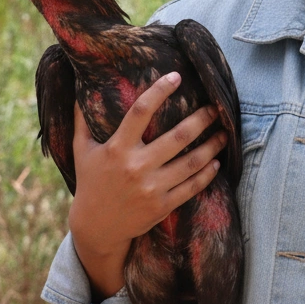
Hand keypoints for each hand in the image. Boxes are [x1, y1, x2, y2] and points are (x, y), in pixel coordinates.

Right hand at [68, 72, 226, 299]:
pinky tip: (216, 162)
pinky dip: (207, 174)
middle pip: (177, 137)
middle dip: (201, 119)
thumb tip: (80, 88)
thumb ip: (82, 120)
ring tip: (224, 134)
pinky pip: (191, 187)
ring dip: (211, 146)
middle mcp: (136, 167)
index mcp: (117, 149)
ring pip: (191, 162)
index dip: (159, 91)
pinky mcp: (162, 205)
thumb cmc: (90, 182)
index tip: (175, 76)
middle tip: (216, 107)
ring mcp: (151, 188)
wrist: (96, 227)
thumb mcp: (81, 150)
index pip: (140, 112)